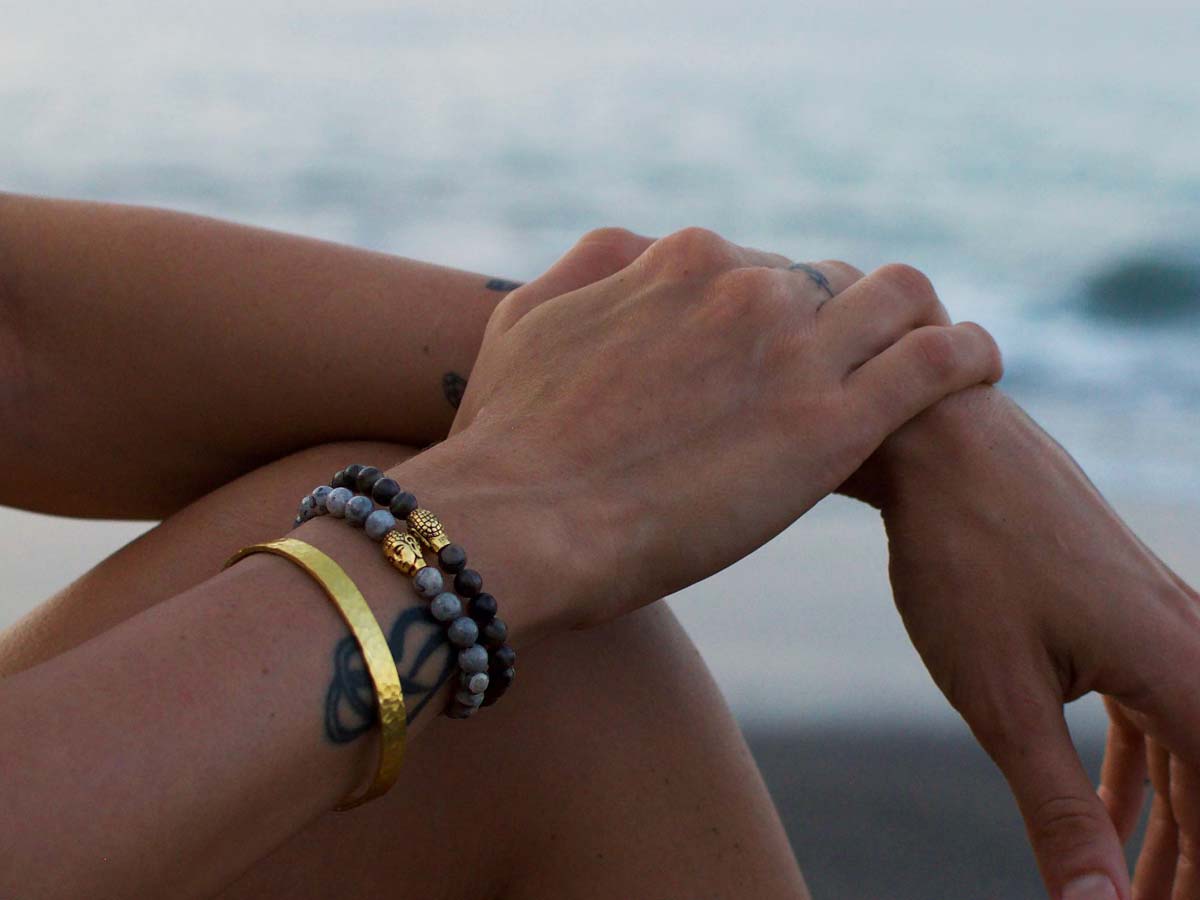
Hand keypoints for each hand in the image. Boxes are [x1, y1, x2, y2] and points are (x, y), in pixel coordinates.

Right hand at [443, 226, 1000, 634]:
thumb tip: (630, 255)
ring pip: (902, 300)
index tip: (780, 359)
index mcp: (680, 262)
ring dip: (918, 323)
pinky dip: (971, 356)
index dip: (778, 313)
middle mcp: (746, 287)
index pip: (764, 266)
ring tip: (933, 362)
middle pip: (834, 282)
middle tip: (848, 374)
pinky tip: (979, 371)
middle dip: (845, 320)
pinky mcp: (833, 424)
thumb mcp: (526, 321)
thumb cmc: (507, 440)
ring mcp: (796, 351)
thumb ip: (588, 271)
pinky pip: (940, 361)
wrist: (517, 522)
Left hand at [861, 386, 1198, 899]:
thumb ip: (1060, 812)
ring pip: (1185, 757)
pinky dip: (1135, 776)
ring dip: (1162, 833)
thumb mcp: (1005, 702)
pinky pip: (1151, 714)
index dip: (1196, 879)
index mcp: (1188, 674)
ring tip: (1135, 894)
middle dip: (1186, 865)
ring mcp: (1163, 624)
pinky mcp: (1122, 613)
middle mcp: (1196, 646)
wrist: (941, 444)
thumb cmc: (966, 559)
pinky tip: (1113, 824)